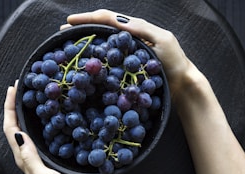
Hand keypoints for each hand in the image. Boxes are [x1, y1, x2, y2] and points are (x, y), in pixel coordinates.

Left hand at [3, 81, 85, 173]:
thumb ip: (29, 157)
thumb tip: (18, 133)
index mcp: (22, 156)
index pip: (10, 127)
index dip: (9, 108)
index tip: (13, 89)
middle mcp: (26, 153)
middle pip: (14, 124)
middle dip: (14, 105)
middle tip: (20, 87)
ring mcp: (36, 153)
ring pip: (25, 127)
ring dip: (23, 110)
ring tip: (30, 95)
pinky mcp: (46, 154)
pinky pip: (37, 132)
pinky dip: (37, 120)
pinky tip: (46, 113)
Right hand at [62, 9, 199, 95]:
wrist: (182, 83)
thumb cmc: (175, 62)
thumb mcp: (163, 40)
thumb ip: (142, 30)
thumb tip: (119, 23)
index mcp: (135, 29)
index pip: (108, 19)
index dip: (88, 18)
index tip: (70, 22)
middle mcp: (128, 40)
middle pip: (101, 30)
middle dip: (82, 29)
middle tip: (63, 34)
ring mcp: (127, 55)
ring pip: (103, 46)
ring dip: (86, 44)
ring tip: (70, 47)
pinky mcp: (127, 69)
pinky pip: (109, 63)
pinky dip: (96, 62)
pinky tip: (88, 65)